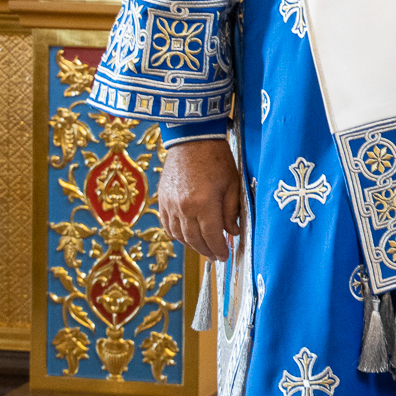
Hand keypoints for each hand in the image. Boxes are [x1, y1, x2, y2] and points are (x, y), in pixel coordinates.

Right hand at [158, 137, 241, 260]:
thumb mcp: (232, 184)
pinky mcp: (162, 199)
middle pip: (194, 239)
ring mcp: (169, 204)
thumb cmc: (216, 159)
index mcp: (203, 203)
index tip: (225, 256)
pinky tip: (187, 236)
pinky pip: (167, 225)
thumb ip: (232, 211)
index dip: (219, 249)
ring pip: (179, 235)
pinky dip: (177, 234)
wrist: (192, 139)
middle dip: (207, 251)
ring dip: (192, 245)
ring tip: (204, 248)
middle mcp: (183, 207)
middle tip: (216, 256)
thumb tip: (233, 232)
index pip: (211, 236)